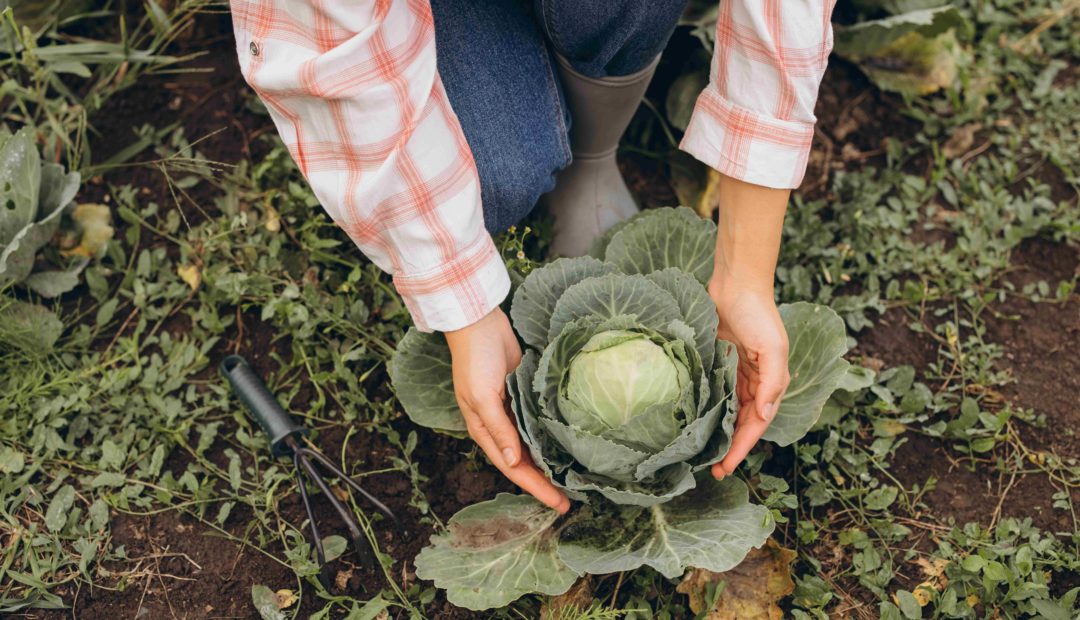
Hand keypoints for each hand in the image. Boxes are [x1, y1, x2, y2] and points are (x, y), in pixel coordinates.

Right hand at [444, 308, 569, 512]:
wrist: (478, 324)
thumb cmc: (476, 360)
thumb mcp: (482, 397)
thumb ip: (499, 430)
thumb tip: (515, 462)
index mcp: (484, 431)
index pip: (514, 469)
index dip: (536, 489)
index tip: (559, 505)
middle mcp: (499, 427)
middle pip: (525, 463)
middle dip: (545, 483)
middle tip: (571, 500)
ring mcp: (512, 411)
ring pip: (533, 445)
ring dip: (548, 462)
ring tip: (572, 479)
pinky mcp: (523, 395)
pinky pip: (538, 423)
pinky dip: (550, 436)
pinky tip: (566, 443)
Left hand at [707, 280, 789, 478]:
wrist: (736, 284)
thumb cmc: (757, 313)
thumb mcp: (772, 347)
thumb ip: (773, 382)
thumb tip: (764, 415)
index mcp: (770, 381)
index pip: (756, 423)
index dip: (743, 447)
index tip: (727, 467)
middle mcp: (754, 380)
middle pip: (741, 422)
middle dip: (730, 446)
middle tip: (712, 470)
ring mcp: (734, 371)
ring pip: (727, 410)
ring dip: (718, 431)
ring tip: (702, 453)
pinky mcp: (716, 361)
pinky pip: (713, 390)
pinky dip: (707, 408)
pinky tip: (695, 421)